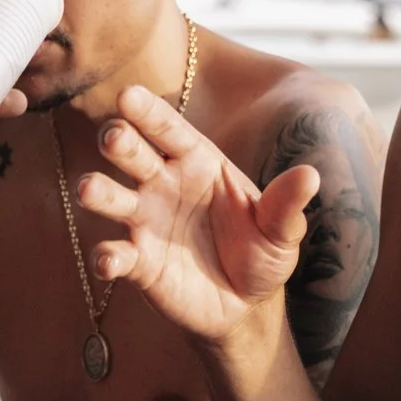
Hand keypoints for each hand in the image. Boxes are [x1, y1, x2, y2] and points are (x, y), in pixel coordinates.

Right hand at [74, 86, 320, 347]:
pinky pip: (116, 255)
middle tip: (112, 136)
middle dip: (119, 141)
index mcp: (198, 162)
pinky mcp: (138, 264)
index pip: (170, 129)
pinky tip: (108, 261)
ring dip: (99, 192)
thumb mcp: (280, 230)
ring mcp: (146, 222)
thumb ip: (287, 204)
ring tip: (89, 191)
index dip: (149, 112)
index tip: (130, 94)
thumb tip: (311, 176)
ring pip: (113, 198)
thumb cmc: (262, 253)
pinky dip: (107, 257)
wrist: (246, 306)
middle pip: (134, 154)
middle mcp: (164, 184)